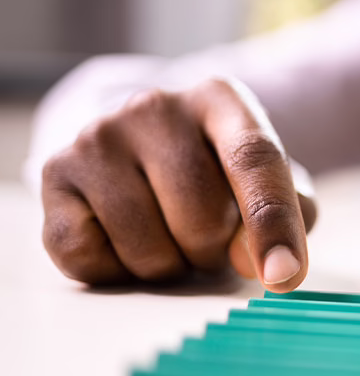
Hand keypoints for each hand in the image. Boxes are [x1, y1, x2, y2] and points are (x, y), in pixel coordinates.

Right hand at [40, 78, 316, 290]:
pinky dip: (117, 272)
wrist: (140, 142)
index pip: (255, 160)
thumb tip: (250, 260)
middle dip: (214, 251)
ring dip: (169, 266)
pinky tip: (125, 237)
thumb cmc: (218, 171)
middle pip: (202, 220)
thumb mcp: (271, 181)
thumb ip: (289, 216)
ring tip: (168, 232)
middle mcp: (155, 106)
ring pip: (147, 249)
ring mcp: (98, 136)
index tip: (283, 277)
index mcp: (221, 99)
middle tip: (207, 234)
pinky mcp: (55, 173)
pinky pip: (90, 260)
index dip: (273, 224)